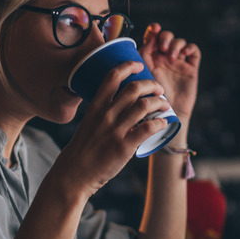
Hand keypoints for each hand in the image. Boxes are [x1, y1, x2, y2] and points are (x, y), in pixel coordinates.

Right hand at [53, 61, 169, 197]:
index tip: (139, 65)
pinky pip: (148, 129)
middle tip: (158, 89)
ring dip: (160, 102)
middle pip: (134, 88)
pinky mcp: (124, 146)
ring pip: (144, 106)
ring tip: (164, 105)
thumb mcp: (89, 122)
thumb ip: (104, 111)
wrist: (75, 173)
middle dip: (152, 84)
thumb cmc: (83, 148)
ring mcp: (115, 130)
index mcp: (96, 106)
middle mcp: (106, 114)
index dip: (128, 65)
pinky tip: (163, 123)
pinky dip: (160, 123)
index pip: (113, 76)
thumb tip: (125, 104)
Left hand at [139, 23, 200, 122]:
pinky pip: (194, 51)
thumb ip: (143, 56)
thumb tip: (147, 37)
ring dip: (175, 44)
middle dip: (165, 37)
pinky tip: (183, 54)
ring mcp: (178, 63)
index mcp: (150, 59)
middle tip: (162, 48)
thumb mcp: (142, 75)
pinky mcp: (190, 69)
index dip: (153, 30)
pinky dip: (189, 48)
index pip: (153, 37)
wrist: (164, 116)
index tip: (154, 29)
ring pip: (180, 42)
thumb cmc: (149, 99)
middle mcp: (164, 59)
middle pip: (167, 36)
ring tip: (171, 55)